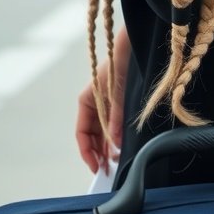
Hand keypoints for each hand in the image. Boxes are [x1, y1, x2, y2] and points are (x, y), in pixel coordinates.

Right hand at [76, 27, 130, 173]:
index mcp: (86, 99)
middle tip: (107, 170)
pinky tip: (120, 146)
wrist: (132, 42)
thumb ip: (115, 116)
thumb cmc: (121, 62)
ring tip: (115, 161)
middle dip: (98, 152)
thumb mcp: (117, 91)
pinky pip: (112, 123)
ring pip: (102, 131)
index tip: (95, 167)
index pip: (81, 132)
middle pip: (91, 134)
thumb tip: (114, 144)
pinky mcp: (117, 100)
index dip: (87, 152)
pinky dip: (114, 135)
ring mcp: (105, 102)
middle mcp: (94, 102)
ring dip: (107, 146)